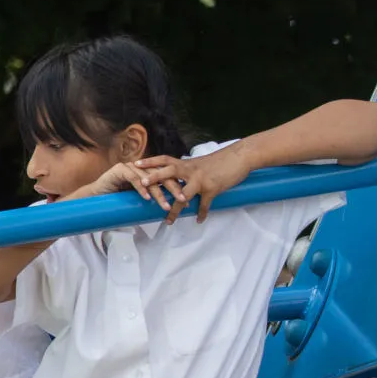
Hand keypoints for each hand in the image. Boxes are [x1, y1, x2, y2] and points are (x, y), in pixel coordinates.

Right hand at [74, 160, 189, 216]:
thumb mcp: (138, 197)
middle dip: (173, 188)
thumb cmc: (117, 198)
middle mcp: (140, 167)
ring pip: (148, 178)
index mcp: (147, 171)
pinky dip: (140, 188)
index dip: (176, 187)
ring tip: (165, 205)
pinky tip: (146, 198)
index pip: (165, 176)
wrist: (95, 196)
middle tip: (182, 200)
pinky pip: (133, 178)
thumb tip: (170, 208)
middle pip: (161, 175)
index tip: (186, 200)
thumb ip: (151, 196)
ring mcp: (129, 166)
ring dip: (158, 192)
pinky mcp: (119, 169)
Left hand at [134, 145, 251, 222]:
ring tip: (168, 220)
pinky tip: (199, 220)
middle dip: (155, 178)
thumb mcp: (200, 163)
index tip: (135, 163)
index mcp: (186, 163)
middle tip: (141, 184)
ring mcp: (201, 180)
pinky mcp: (212, 188)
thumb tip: (178, 176)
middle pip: (169, 172)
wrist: (241, 156)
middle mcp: (190, 170)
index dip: (150, 161)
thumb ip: (188, 170)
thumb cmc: (220, 160)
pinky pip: (204, 205)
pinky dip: (201, 213)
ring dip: (175, 209)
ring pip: (183, 196)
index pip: (164, 159)